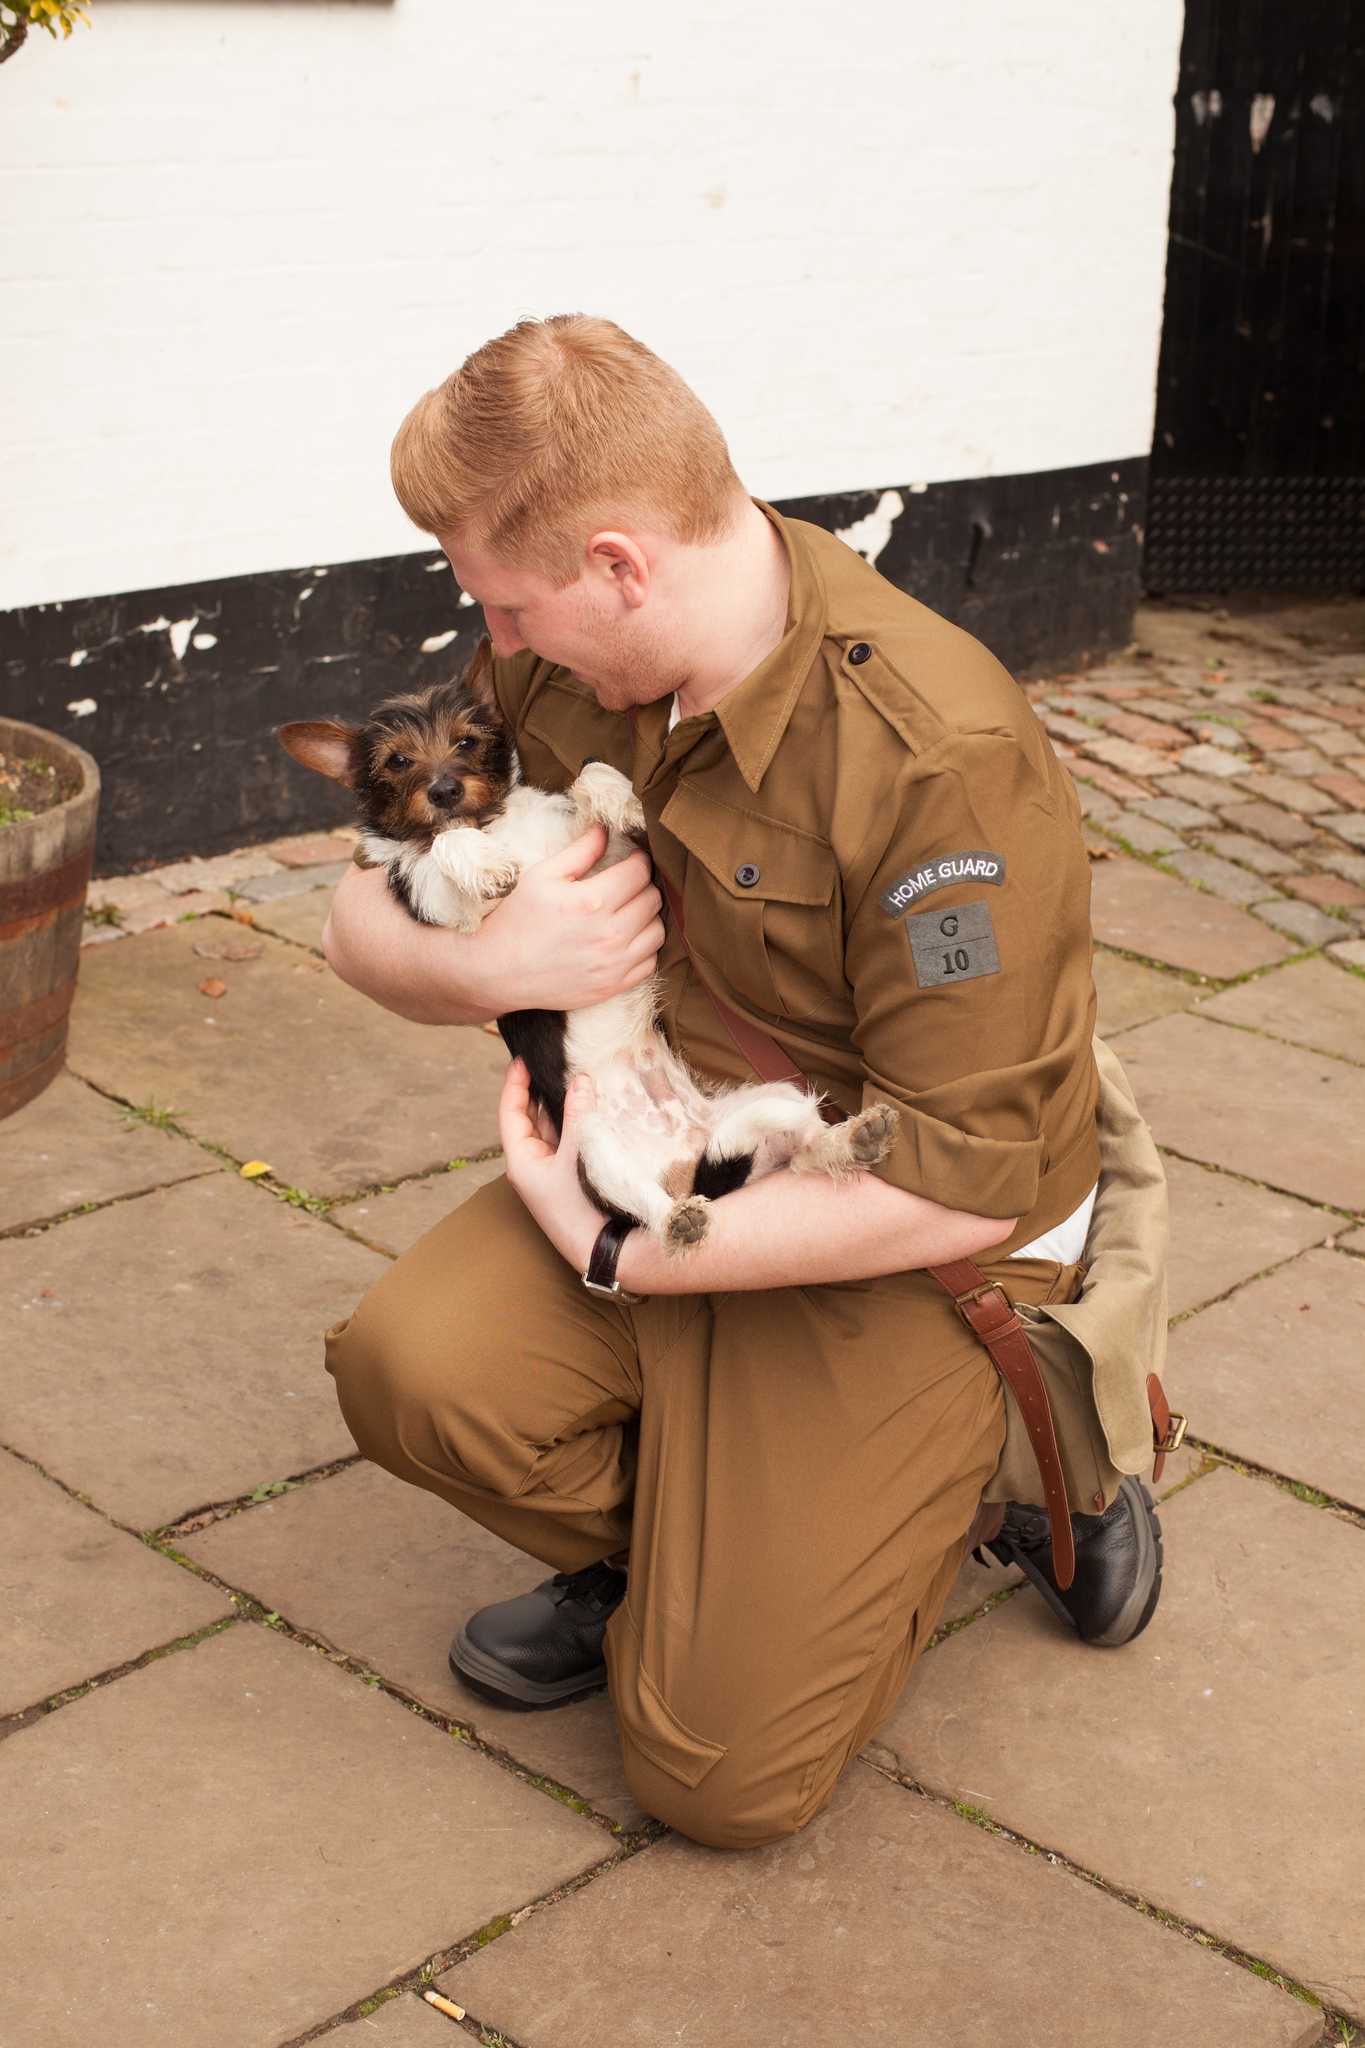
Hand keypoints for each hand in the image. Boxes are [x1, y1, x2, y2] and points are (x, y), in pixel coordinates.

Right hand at [481, 824, 663, 1009]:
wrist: (498, 973)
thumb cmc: (517, 920)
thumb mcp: (541, 876)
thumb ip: (579, 851)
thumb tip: (605, 830)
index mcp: (592, 901)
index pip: (640, 872)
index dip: (639, 860)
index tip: (631, 859)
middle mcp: (609, 934)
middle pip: (652, 899)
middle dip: (643, 886)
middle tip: (627, 884)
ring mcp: (614, 964)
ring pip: (657, 931)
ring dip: (647, 917)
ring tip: (628, 912)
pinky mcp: (614, 985)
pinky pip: (650, 961)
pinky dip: (643, 948)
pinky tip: (625, 940)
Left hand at [499, 1058, 603, 1270]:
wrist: (604, 1250)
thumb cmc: (583, 1205)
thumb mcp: (578, 1154)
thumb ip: (578, 1114)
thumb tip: (580, 1079)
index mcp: (521, 1160)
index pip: (510, 1112)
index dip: (515, 1083)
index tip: (522, 1059)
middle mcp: (532, 1165)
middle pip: (529, 1118)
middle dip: (539, 1089)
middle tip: (551, 1061)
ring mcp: (551, 1172)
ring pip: (550, 1129)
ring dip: (560, 1104)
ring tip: (572, 1075)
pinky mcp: (570, 1177)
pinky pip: (567, 1141)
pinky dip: (574, 1122)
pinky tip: (588, 1105)